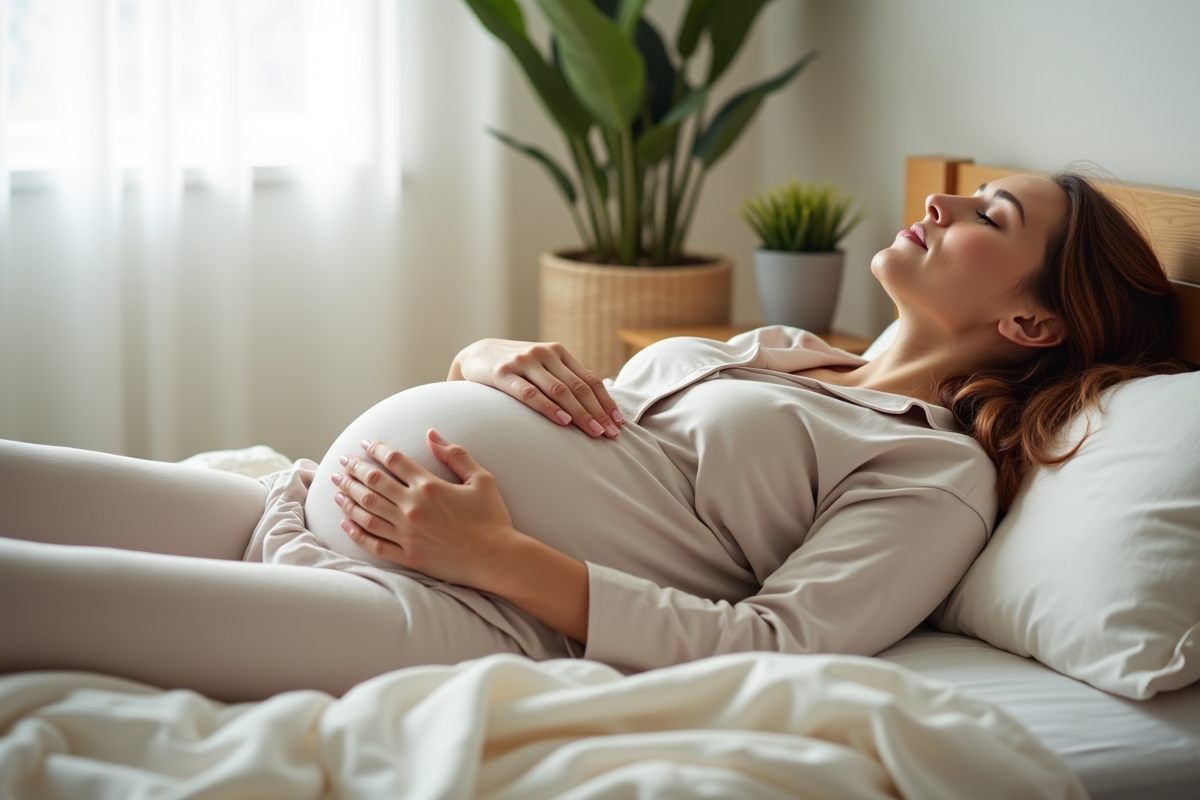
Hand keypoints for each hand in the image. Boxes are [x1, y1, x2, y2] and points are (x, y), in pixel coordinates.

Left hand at [331, 433, 518, 589]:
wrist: (498, 559)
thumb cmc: (493, 519)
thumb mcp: (481, 479)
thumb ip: (455, 455)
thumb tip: (431, 434)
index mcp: (429, 486)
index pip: (393, 460)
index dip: (376, 448)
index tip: (364, 443)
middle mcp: (412, 508)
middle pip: (373, 483)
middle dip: (353, 470)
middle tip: (341, 463)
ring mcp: (407, 534)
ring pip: (366, 511)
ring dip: (348, 497)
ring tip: (336, 488)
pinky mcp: (408, 556)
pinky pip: (373, 543)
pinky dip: (356, 531)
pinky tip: (345, 522)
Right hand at [447, 339, 623, 438]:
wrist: (474, 355)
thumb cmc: (515, 368)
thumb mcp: (542, 367)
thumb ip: (564, 379)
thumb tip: (597, 408)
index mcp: (558, 352)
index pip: (589, 380)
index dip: (606, 403)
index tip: (618, 424)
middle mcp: (544, 354)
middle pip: (578, 387)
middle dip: (597, 412)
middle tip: (610, 434)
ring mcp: (523, 362)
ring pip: (559, 390)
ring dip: (579, 413)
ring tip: (593, 432)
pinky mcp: (503, 374)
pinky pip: (530, 393)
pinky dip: (548, 407)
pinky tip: (562, 421)